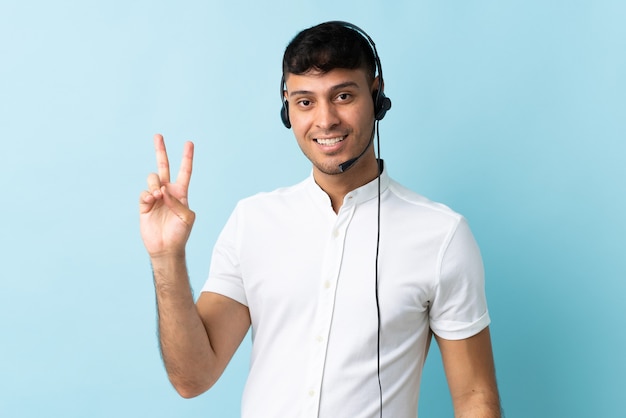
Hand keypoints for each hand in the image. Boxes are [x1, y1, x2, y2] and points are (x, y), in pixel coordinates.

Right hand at [140, 134, 195, 257]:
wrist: (166, 248)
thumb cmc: (180, 233)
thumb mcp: (187, 217)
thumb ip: (177, 201)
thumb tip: (163, 189)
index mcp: (181, 193)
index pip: (185, 171)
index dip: (187, 157)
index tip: (189, 143)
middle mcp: (168, 192)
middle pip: (164, 167)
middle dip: (161, 151)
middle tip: (158, 136)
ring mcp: (155, 197)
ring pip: (152, 179)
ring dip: (155, 184)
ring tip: (158, 195)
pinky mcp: (144, 205)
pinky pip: (144, 193)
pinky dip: (147, 195)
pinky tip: (151, 200)